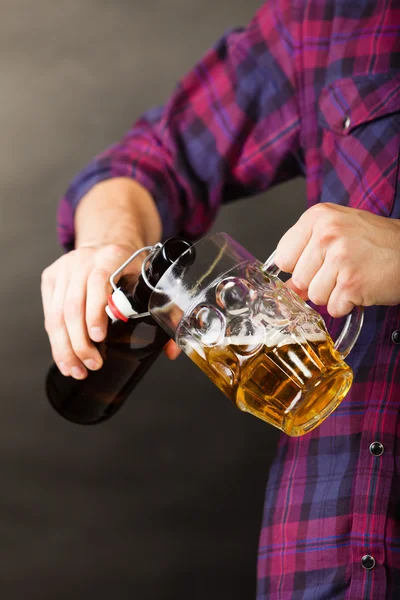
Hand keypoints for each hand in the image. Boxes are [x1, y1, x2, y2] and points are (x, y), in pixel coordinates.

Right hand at [41, 243, 179, 379]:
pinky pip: (50, 313)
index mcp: (111, 256)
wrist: (107, 243)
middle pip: (73, 305)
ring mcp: (64, 268)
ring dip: (65, 347)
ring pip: (57, 313)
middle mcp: (83, 260)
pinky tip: (64, 357)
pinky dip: (56, 339)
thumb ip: (164, 313)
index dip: (95, 312)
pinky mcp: (51, 277)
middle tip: (92, 365)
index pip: (97, 283)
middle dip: (80, 342)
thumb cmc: (131, 266)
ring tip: (76, 369)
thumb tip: (171, 351)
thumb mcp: (149, 280)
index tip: (99, 337)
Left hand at [274, 203, 399, 316]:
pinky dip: (348, 304)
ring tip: (353, 277)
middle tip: (342, 270)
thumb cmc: (377, 242)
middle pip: (298, 280)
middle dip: (318, 283)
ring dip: (333, 295)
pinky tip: (361, 287)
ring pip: (314, 296)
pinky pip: (334, 308)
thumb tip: (287, 288)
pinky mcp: (352, 283)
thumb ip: (308, 255)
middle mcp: (327, 234)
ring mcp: (339, 258)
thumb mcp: (337, 233)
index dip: (299, 267)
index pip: (283, 257)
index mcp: (318, 216)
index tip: (317, 263)